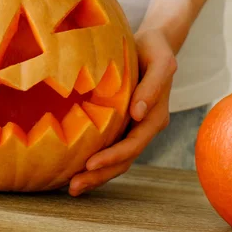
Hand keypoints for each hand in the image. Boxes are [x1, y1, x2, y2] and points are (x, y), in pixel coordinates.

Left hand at [68, 29, 176, 195]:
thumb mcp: (160, 61)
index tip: (90, 164)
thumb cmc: (153, 48)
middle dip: (99, 175)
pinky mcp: (122, 124)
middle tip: (73, 187)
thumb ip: (153, 86)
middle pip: (124, 160)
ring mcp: (133, 128)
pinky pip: (110, 148)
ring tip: (71, 187)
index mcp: (155, 116)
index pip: (133, 144)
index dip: (113, 157)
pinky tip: (75, 169)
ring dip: (96, 175)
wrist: (152, 43)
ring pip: (117, 160)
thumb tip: (138, 114)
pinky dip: (95, 162)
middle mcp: (144, 127)